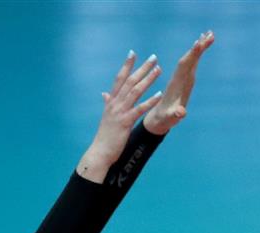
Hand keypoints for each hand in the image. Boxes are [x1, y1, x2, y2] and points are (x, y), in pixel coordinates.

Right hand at [83, 51, 163, 172]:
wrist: (100, 152)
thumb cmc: (105, 136)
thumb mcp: (106, 117)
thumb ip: (107, 104)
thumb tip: (104, 94)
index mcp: (111, 101)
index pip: (119, 79)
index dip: (126, 65)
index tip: (133, 53)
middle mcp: (115, 103)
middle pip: (130, 81)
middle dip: (142, 68)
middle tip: (153, 57)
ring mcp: (120, 112)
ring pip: (135, 91)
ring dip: (148, 79)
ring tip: (158, 70)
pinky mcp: (125, 122)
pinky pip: (139, 109)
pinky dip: (149, 101)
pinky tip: (159, 94)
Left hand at [143, 31, 214, 134]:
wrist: (157, 118)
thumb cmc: (164, 119)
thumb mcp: (170, 118)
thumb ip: (175, 114)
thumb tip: (181, 112)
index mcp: (176, 83)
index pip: (184, 65)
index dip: (192, 54)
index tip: (199, 42)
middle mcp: (179, 77)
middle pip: (189, 58)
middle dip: (199, 47)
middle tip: (210, 34)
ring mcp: (182, 78)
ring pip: (191, 59)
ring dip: (199, 47)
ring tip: (210, 34)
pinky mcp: (184, 80)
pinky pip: (191, 63)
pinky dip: (197, 54)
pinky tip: (201, 47)